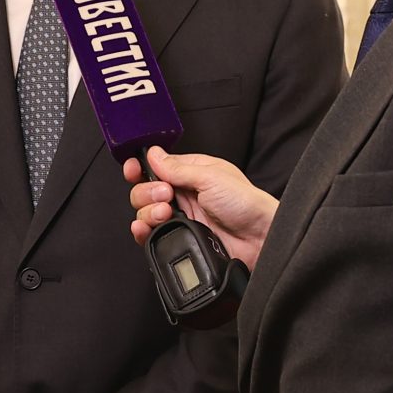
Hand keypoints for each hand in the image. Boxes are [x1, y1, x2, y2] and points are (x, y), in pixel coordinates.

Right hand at [125, 147, 277, 267]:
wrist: (259, 238)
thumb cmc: (245, 203)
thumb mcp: (211, 177)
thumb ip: (177, 168)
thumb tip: (153, 154)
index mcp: (191, 173)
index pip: (156, 167)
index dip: (140, 168)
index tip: (133, 170)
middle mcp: (183, 194)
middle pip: (145, 190)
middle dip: (147, 192)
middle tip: (166, 195)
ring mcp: (180, 218)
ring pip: (145, 212)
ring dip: (147, 211)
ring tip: (165, 212)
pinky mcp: (179, 238)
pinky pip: (151, 235)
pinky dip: (142, 231)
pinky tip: (144, 228)